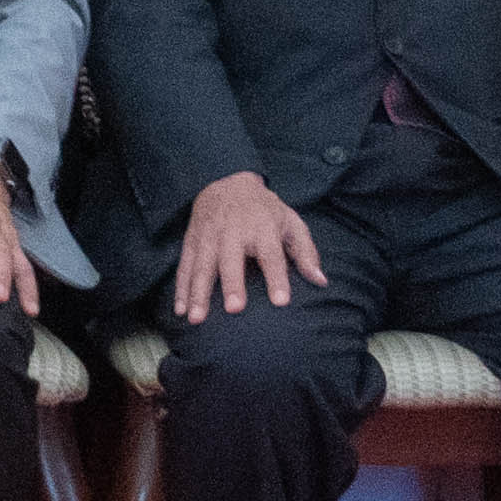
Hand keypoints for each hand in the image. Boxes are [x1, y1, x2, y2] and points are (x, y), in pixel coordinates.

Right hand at [174, 172, 327, 320]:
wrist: (226, 182)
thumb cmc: (264, 210)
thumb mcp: (291, 222)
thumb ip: (306, 252)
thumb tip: (321, 282)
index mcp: (262, 227)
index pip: (271, 254)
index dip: (277, 278)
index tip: (281, 301)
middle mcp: (233, 231)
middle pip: (231, 259)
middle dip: (232, 284)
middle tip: (234, 309)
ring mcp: (209, 236)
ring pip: (202, 266)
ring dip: (197, 293)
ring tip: (195, 319)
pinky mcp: (192, 241)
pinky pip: (185, 266)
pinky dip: (180, 289)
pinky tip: (179, 311)